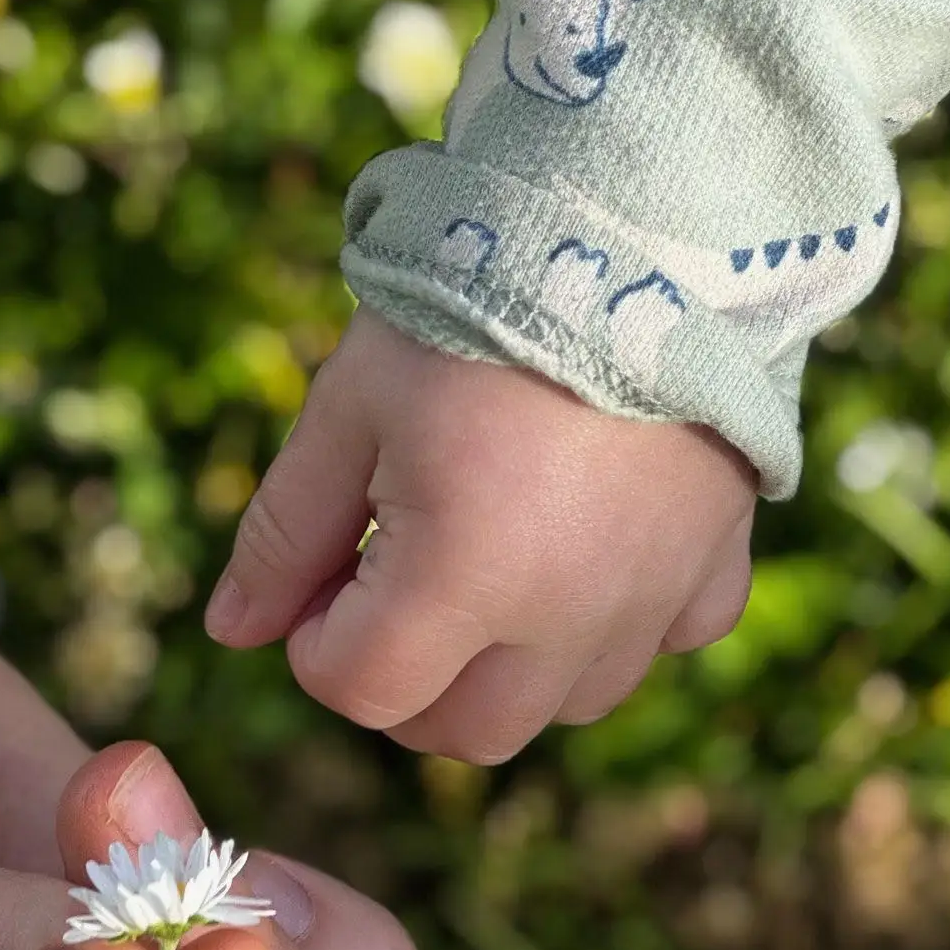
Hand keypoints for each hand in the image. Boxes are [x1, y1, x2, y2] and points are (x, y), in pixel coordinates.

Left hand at [205, 310, 757, 762]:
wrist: (640, 217)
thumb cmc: (468, 307)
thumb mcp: (347, 412)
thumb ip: (283, 535)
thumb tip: (233, 631)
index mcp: (466, 578)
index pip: (361, 690)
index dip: (315, 643)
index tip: (323, 571)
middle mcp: (568, 614)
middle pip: (463, 732)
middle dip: (402, 682)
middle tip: (386, 585)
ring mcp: (654, 593)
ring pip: (563, 707)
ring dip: (503, 669)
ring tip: (481, 566)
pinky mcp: (716, 555)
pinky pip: (665, 642)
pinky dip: (613, 625)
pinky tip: (582, 549)